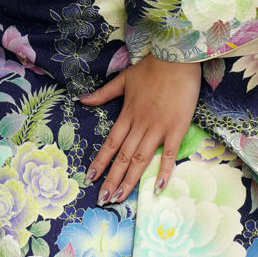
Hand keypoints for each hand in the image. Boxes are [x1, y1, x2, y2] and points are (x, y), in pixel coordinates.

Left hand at [78, 54, 200, 203]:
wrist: (176, 56)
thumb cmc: (152, 67)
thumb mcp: (124, 78)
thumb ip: (104, 93)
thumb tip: (81, 99)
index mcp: (128, 113)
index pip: (111, 143)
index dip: (101, 161)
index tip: (90, 178)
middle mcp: (140, 124)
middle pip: (124, 156)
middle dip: (113, 179)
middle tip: (104, 199)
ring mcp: (158, 128)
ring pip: (141, 158)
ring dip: (130, 180)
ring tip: (121, 197)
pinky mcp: (176, 128)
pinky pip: (169, 153)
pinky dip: (164, 171)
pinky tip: (159, 188)